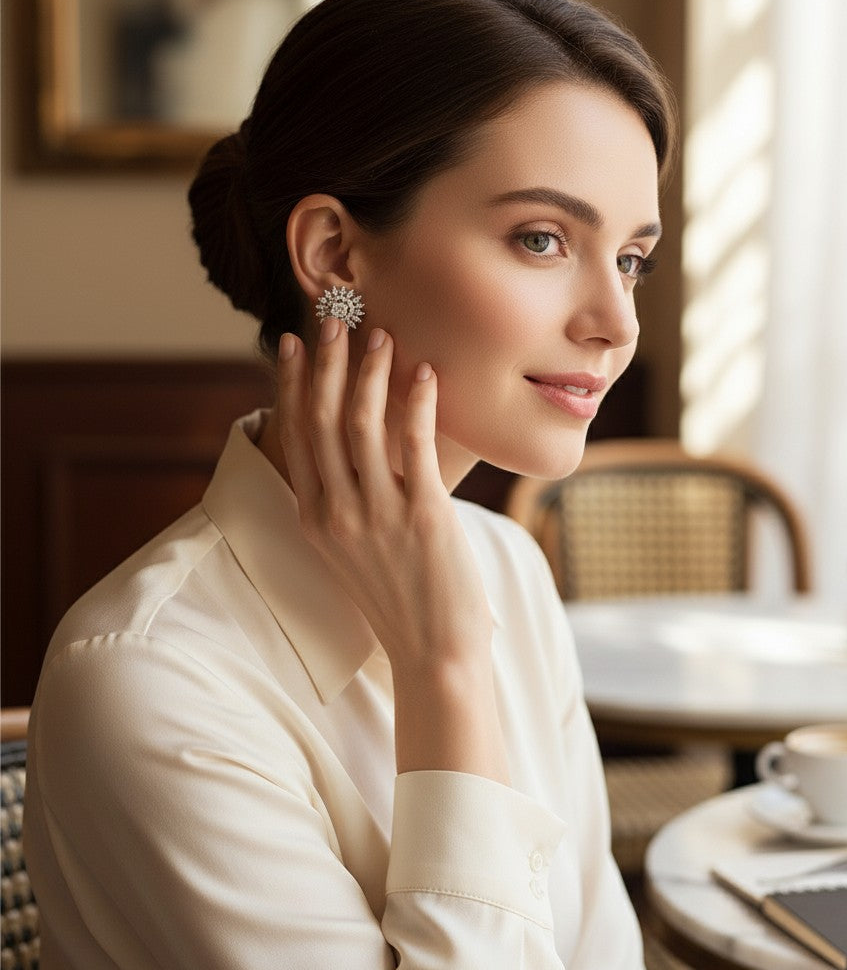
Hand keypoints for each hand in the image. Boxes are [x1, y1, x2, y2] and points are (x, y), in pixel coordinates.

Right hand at [276, 319, 508, 781]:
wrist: (433, 653)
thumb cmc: (400, 600)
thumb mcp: (352, 553)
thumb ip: (343, 503)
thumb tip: (351, 452)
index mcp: (315, 519)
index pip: (295, 437)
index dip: (290, 385)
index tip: (290, 345)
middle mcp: (336, 513)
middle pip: (320, 420)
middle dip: (324, 362)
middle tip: (331, 317)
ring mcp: (376, 515)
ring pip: (360, 424)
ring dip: (368, 372)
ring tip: (379, 334)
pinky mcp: (421, 516)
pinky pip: (414, 445)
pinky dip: (416, 402)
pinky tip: (424, 372)